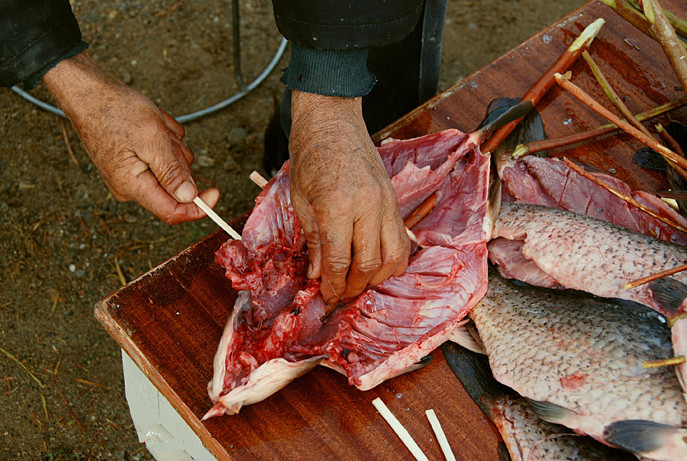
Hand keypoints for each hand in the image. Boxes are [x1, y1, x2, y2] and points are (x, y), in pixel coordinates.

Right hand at [43, 52, 218, 223]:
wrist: (89, 91)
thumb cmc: (114, 110)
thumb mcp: (151, 139)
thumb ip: (171, 172)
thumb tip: (189, 198)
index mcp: (132, 185)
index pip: (172, 212)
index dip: (198, 207)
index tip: (215, 193)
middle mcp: (132, 185)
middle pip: (177, 185)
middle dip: (179, 159)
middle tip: (165, 137)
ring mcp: (133, 173)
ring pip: (175, 166)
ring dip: (172, 144)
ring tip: (154, 126)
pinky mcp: (136, 161)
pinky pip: (166, 154)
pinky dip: (165, 137)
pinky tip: (151, 123)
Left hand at [289, 90, 409, 303]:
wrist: (332, 119)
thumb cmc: (311, 155)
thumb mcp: (301, 199)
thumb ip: (314, 240)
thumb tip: (317, 273)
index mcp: (338, 206)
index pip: (340, 261)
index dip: (333, 286)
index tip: (326, 298)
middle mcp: (368, 207)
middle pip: (369, 265)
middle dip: (354, 287)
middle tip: (341, 296)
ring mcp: (386, 203)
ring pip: (393, 256)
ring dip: (377, 277)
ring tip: (360, 283)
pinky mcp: (394, 200)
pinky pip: (401, 238)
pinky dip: (391, 258)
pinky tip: (377, 264)